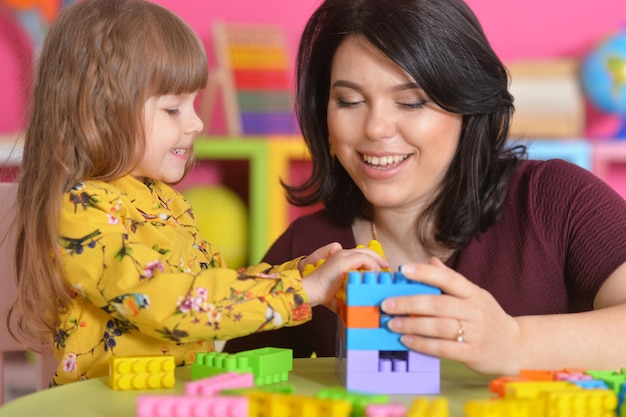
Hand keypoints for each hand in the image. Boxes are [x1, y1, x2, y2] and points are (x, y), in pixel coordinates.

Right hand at [302, 243, 388, 308]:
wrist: (310, 292)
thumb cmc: (322, 294)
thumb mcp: (340, 291)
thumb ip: (350, 293)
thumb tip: (360, 303)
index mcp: (341, 259)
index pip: (361, 254)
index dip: (373, 260)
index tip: (380, 270)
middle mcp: (342, 254)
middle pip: (367, 251)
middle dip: (379, 259)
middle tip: (386, 267)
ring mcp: (342, 256)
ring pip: (367, 254)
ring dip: (376, 264)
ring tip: (380, 276)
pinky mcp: (343, 261)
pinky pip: (364, 260)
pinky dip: (372, 267)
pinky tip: (373, 276)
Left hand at [381, 257, 520, 374]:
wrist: (515, 346)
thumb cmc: (487, 318)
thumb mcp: (474, 295)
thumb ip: (451, 280)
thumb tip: (430, 262)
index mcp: (473, 293)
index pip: (448, 278)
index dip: (425, 273)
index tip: (403, 269)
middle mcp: (475, 310)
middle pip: (439, 304)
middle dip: (409, 303)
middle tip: (387, 304)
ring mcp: (475, 332)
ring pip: (439, 326)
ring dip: (412, 324)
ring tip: (392, 323)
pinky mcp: (472, 353)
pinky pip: (443, 348)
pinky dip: (422, 344)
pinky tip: (407, 340)